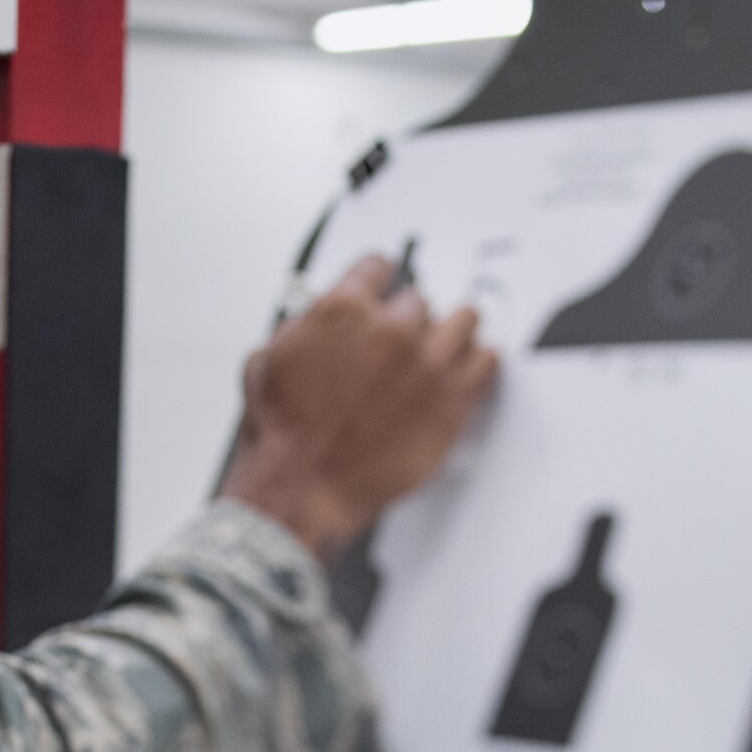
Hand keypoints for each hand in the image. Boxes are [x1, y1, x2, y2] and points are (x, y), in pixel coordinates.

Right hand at [220, 252, 496, 559]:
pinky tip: (468, 369)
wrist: (302, 485)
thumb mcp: (264, 364)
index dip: (376, 279)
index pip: (376, 266)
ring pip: (464, 319)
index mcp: (341, 311)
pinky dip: (479, 362)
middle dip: (406, 320)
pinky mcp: (453, 400)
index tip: (381, 288)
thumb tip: (309, 324)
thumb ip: (297, 331)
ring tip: (446, 345)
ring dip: (452, 331)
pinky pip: (487, 362)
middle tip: (399, 342)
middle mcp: (389, 329)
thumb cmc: (281, 434)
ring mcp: (427, 363)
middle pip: (418, 299)